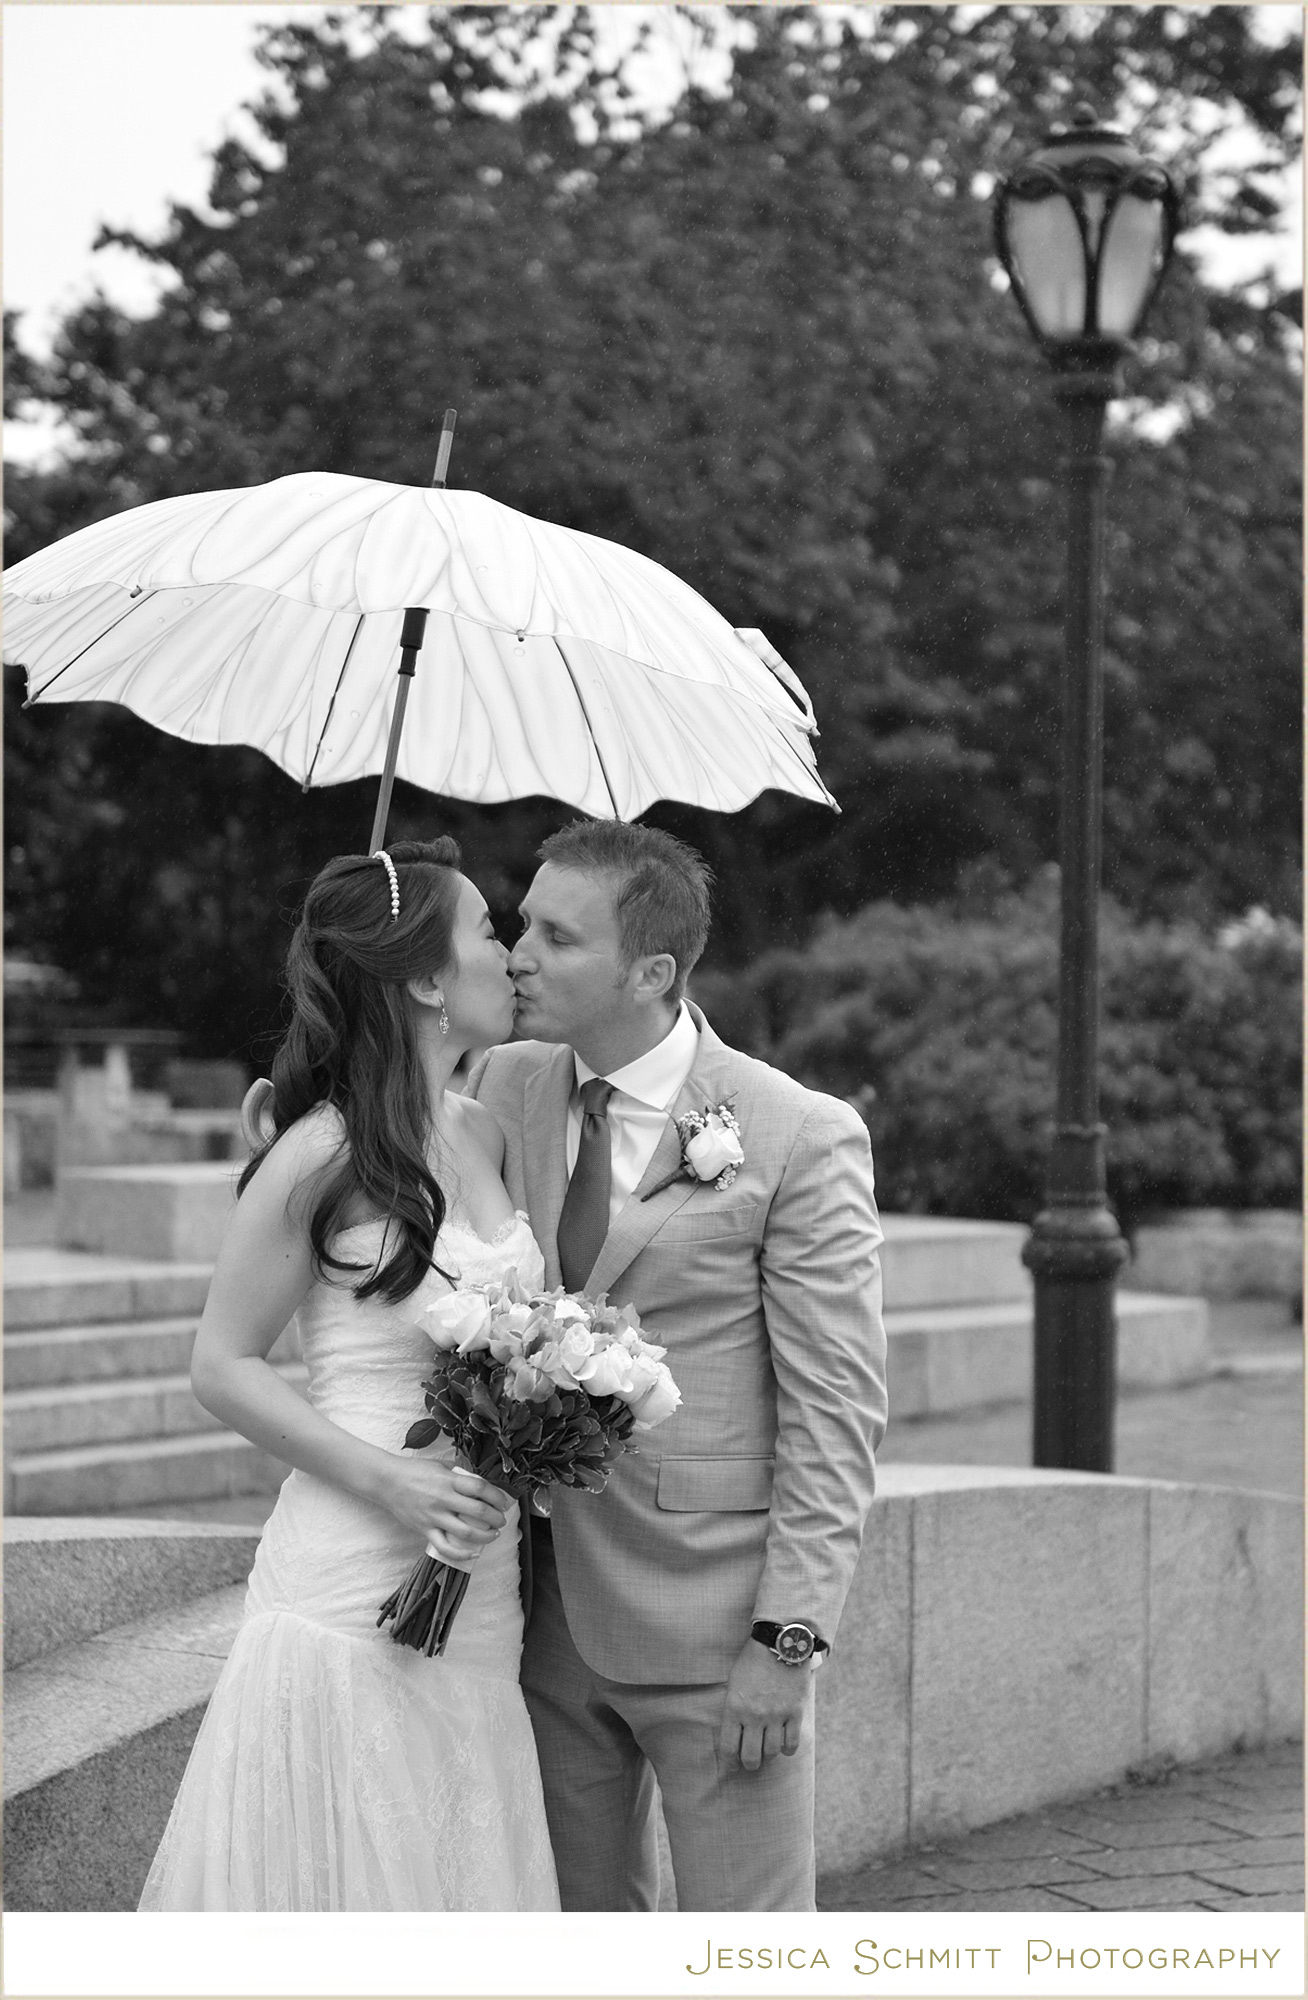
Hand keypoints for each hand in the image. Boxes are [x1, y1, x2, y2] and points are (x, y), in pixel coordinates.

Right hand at [378, 1460, 509, 1564]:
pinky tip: (474, 1552)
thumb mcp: (441, 1465)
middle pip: (478, 1511)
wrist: (387, 1482)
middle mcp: (443, 1499)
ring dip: (485, 1535)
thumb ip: (460, 1474)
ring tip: (493, 1534)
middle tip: (502, 1519)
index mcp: (448, 1480)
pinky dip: (462, 1553)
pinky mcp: (424, 1530)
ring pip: (465, 1532)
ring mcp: (433, 1517)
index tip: (504, 1502)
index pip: (480, 1488)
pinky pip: (445, 1547)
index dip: (497, 1496)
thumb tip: (479, 1483)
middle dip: (496, 1517)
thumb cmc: (415, 1470)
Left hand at [717, 1637, 809, 1771]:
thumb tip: (735, 1734)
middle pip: (751, 1757)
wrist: (780, 1642)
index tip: (732, 1766)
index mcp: (735, 1708)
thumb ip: (734, 1709)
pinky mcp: (795, 1712)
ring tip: (767, 1749)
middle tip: (751, 1761)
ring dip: (768, 1755)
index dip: (730, 1763)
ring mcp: (777, 1715)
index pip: (729, 1748)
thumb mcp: (734, 1683)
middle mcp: (755, 1716)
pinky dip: (788, 1749)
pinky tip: (784, 1745)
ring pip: (772, 1752)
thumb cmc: (752, 1661)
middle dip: (749, 1764)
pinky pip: (792, 1743)